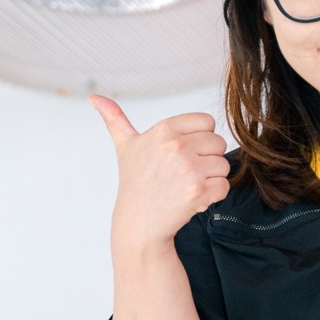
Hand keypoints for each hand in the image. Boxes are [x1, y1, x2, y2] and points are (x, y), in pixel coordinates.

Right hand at [91, 96, 230, 249]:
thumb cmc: (135, 182)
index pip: (208, 122)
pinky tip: (194, 198)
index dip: (200, 138)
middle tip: (184, 172)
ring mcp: (189, 169)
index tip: (183, 152)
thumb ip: (115, 119)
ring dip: (211, 178)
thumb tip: (95, 97)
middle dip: (207, 159)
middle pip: (219, 143)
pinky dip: (214, 195)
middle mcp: (176, 146)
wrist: (138, 221)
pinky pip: (224, 186)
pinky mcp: (199, 191)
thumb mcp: (125, 146)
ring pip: (224, 165)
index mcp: (164, 129)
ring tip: (187, 184)